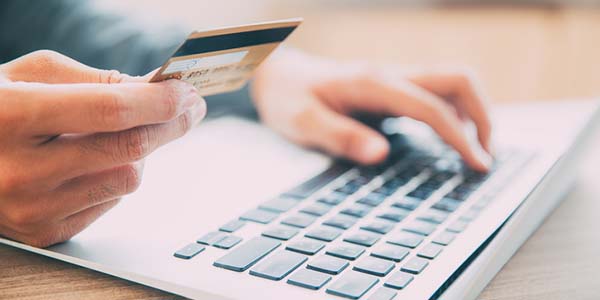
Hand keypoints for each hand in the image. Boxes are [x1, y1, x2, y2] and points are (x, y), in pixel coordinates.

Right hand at [0, 50, 204, 246]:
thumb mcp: (28, 75)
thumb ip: (93, 79)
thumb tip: (153, 89)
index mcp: (12, 116)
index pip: (110, 111)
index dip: (159, 101)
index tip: (186, 92)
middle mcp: (20, 170)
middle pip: (128, 149)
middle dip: (171, 124)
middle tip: (188, 108)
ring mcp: (32, 208)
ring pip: (128, 179)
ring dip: (142, 152)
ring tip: (127, 133)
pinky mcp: (44, 232)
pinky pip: (110, 202)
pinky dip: (116, 177)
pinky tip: (97, 161)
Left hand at [252, 49, 491, 170]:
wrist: (276, 76)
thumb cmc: (287, 98)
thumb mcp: (302, 122)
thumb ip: (341, 137)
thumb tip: (382, 153)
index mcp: (372, 83)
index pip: (431, 107)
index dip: (460, 136)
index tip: (477, 164)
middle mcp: (390, 75)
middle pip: (457, 79)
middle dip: (482, 115)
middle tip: (485, 156)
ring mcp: (393, 78)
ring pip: (451, 83)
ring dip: (472, 112)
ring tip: (475, 151)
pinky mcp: (392, 88)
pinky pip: (435, 93)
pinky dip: (454, 114)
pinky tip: (450, 138)